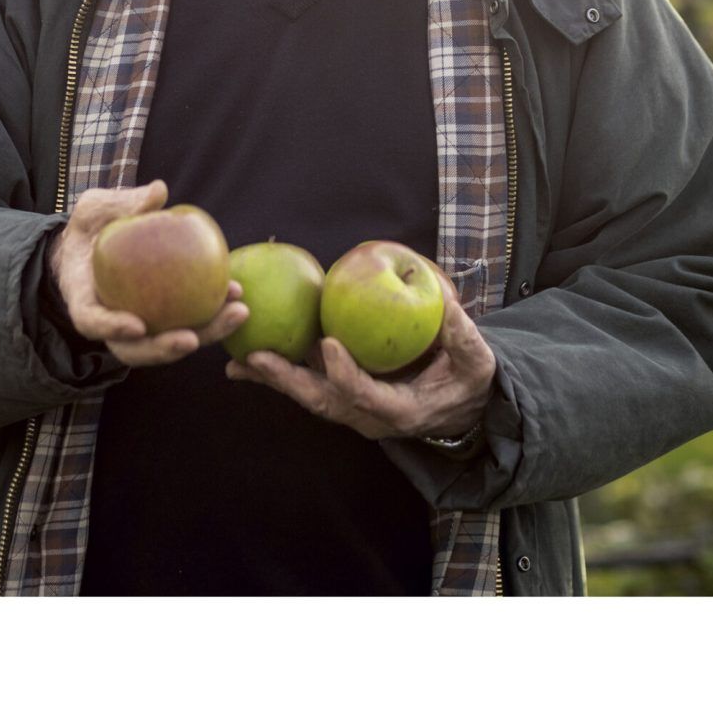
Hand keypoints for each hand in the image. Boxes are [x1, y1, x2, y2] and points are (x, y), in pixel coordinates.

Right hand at [48, 178, 246, 367]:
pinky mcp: (165, 316)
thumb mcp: (96, 208)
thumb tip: (159, 191)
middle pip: (136, 348)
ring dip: (205, 333)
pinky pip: (187, 320)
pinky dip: (212, 312)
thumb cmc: (92, 225)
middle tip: (193, 339)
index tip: (138, 326)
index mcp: (84, 297)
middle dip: (166, 349)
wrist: (95, 241)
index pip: (92, 321)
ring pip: (169, 341)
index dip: (112, 328)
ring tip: (236, 312)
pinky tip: (237, 294)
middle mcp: (111, 321)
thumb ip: (121, 204)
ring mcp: (139, 323)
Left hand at [226, 276, 495, 440]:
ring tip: (236, 361)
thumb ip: (461, 334)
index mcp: (399, 410)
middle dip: (287, 382)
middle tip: (255, 360)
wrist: (461, 406)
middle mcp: (368, 416)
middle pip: (321, 401)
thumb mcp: (477, 360)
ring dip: (272, 378)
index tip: (329, 344)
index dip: (345, 374)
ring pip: (307, 394)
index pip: (365, 396)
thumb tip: (442, 297)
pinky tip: (245, 356)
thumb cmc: (469, 380)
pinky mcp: (342, 393)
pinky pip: (307, 383)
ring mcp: (352, 407)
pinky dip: (277, 372)